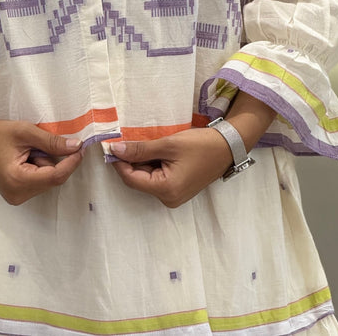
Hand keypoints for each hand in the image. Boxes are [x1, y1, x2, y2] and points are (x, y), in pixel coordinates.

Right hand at [0, 118, 83, 204]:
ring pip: (47, 180)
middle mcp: (18, 195)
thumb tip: (77, 147)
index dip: (72, 162)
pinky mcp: (16, 194)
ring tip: (28, 150)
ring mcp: (16, 197)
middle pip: (52, 179)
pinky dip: (39, 168)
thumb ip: (51, 141)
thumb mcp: (25, 132)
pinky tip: (26, 157)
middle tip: (40, 142)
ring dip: (46, 163)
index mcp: (18, 181)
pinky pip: (38, 182)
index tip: (81, 147)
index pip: (55, 176)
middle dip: (54, 160)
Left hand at [111, 127, 232, 207]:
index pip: (131, 178)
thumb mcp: (168, 144)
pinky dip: (152, 163)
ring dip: (141, 160)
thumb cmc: (200, 145)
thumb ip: (140, 149)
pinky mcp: (177, 188)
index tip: (109, 145)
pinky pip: (157, 177)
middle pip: (138, 179)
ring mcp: (173, 195)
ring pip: (146, 177)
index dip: (118, 162)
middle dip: (130, 160)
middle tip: (125, 139)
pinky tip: (153, 149)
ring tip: (142, 142)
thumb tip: (115, 149)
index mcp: (166, 190)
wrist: (228, 146)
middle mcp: (168, 198)